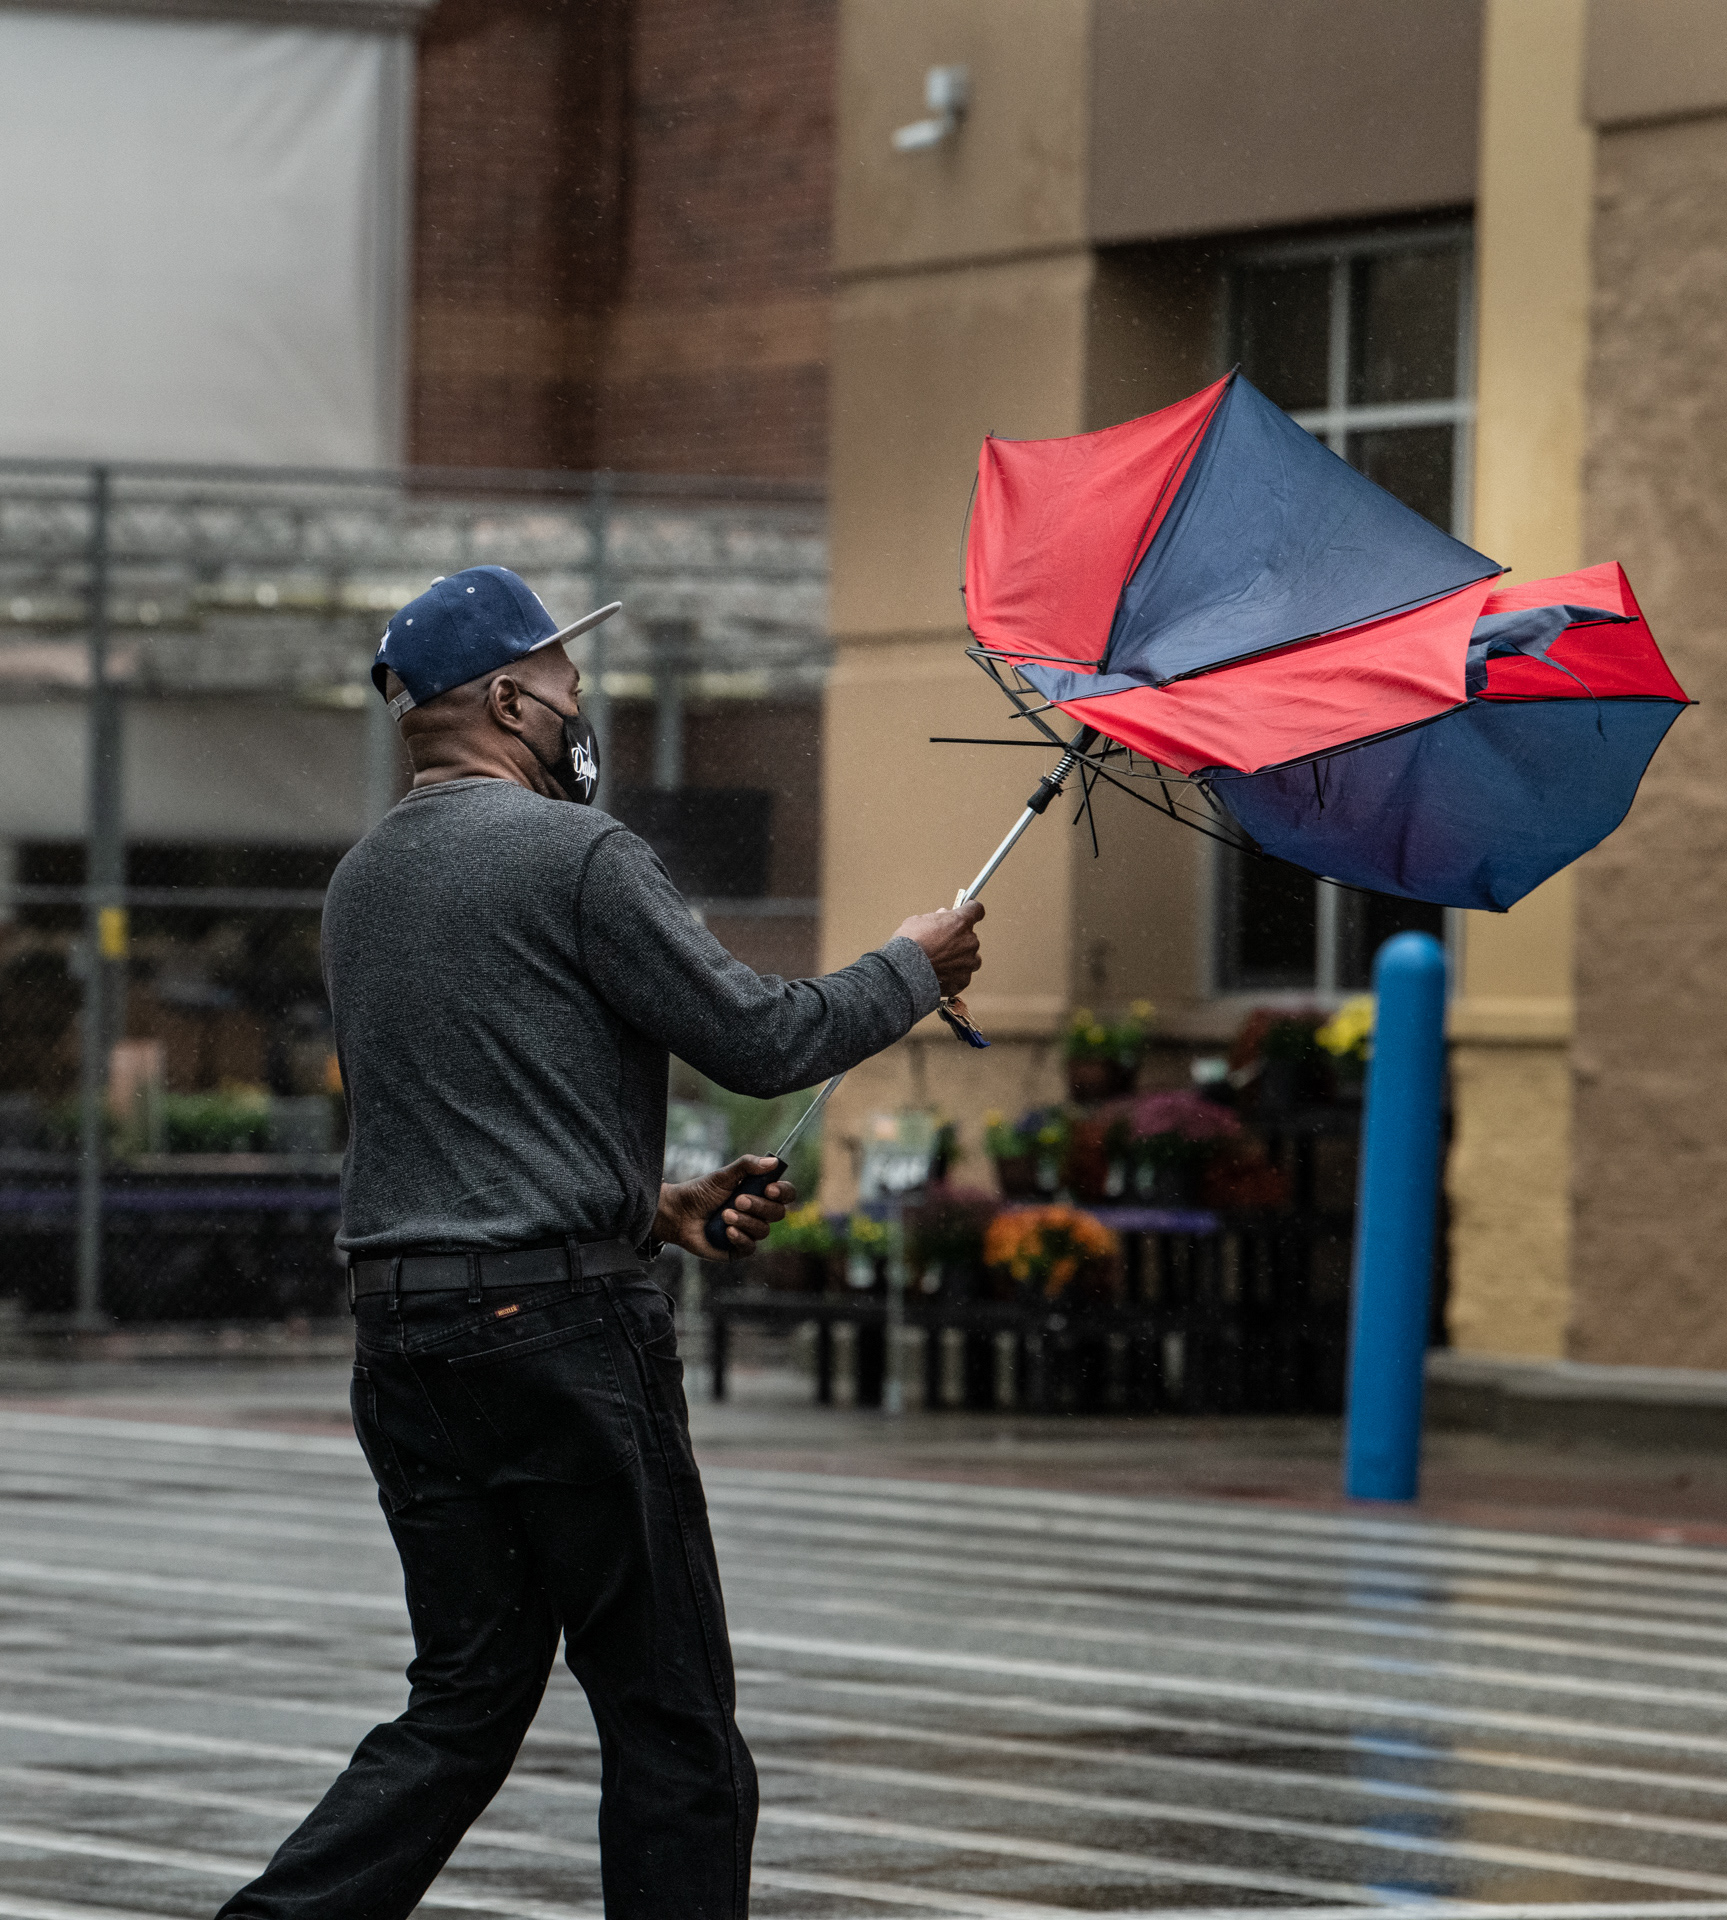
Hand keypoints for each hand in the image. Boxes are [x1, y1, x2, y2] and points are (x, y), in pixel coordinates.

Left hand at [655, 1155, 796, 1261]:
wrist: (677, 1213)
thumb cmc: (700, 1192)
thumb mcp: (722, 1175)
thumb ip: (747, 1166)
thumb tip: (774, 1162)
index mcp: (759, 1193)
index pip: (785, 1194)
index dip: (783, 1192)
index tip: (769, 1189)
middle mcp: (758, 1213)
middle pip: (778, 1213)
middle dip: (760, 1206)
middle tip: (738, 1200)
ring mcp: (749, 1231)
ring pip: (763, 1230)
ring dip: (745, 1221)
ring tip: (724, 1214)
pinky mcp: (737, 1249)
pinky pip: (750, 1247)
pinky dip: (740, 1237)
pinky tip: (727, 1231)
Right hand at [893, 900, 983, 995]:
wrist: (904, 970)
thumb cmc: (909, 944)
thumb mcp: (918, 921)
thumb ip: (935, 918)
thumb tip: (942, 915)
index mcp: (960, 922)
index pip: (976, 910)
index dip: (971, 911)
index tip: (968, 913)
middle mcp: (969, 941)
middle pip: (971, 937)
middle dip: (959, 940)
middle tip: (942, 945)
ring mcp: (968, 962)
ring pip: (971, 959)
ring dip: (961, 959)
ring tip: (943, 963)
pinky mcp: (963, 980)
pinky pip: (962, 976)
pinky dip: (953, 977)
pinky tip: (940, 975)